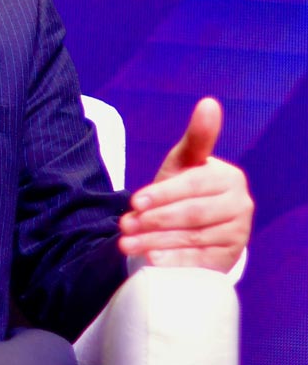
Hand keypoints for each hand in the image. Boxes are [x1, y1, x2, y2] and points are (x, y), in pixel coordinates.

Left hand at [118, 97, 252, 271]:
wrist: (197, 222)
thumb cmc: (186, 185)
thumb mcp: (186, 161)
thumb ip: (197, 137)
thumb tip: (208, 102)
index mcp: (229, 178)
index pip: (192, 186)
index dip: (162, 195)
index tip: (133, 202)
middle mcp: (240, 206)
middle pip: (192, 215)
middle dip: (154, 220)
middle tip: (124, 225)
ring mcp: (238, 234)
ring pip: (192, 238)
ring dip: (156, 242)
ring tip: (126, 243)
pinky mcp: (230, 257)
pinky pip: (200, 260)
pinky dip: (174, 260)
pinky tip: (151, 261)